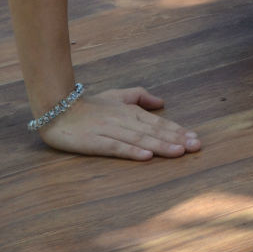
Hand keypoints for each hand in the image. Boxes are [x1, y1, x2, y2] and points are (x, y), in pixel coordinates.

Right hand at [36, 87, 200, 159]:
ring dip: (160, 145)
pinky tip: (146, 156)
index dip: (177, 130)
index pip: (158, 121)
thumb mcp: (116, 95)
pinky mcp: (94, 142)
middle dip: (176, 138)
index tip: (195, 137)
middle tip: (196, 146)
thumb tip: (162, 101)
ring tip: (179, 151)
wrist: (56, 108)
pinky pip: (115, 147)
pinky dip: (131, 151)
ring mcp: (109, 131)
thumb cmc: (89, 105)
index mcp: (129, 110)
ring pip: (139, 138)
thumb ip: (140, 96)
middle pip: (153, 130)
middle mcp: (123, 119)